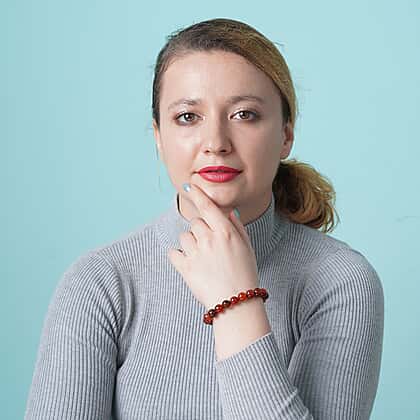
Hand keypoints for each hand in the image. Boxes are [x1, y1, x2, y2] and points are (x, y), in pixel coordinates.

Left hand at [167, 183, 259, 309]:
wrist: (236, 303)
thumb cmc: (245, 274)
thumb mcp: (247, 248)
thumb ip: (237, 227)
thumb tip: (228, 212)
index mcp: (225, 232)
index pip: (208, 207)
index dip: (198, 194)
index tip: (190, 185)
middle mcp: (209, 239)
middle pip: (195, 223)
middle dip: (200, 231)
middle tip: (210, 247)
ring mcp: (196, 253)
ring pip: (184, 237)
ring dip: (190, 244)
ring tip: (202, 259)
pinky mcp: (185, 268)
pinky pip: (174, 253)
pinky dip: (179, 256)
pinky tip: (189, 264)